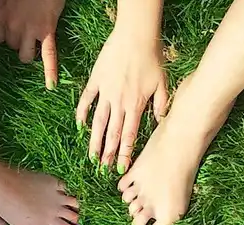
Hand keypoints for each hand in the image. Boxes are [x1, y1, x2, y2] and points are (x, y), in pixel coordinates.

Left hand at [0, 0, 63, 89]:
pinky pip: (49, 55)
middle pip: (11, 46)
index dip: (4, 35)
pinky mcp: (47, 32)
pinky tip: (51, 85)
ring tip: (33, 47)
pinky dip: (50, 71)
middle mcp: (12, 25)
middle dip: (18, 42)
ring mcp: (29, 30)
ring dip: (28, 53)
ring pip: (25, 55)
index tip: (10, 30)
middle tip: (25, 31)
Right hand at [76, 26, 168, 173]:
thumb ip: (161, 105)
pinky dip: (82, 113)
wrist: (136, 36)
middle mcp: (119, 102)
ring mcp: (106, 92)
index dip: (125, 153)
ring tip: (91, 156)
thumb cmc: (152, 59)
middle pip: (113, 133)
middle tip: (103, 169)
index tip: (121, 168)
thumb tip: (161, 123)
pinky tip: (80, 125)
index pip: (129, 135)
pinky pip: (87, 100)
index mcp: (136, 105)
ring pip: (98, 121)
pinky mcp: (96, 80)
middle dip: (108, 153)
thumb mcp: (163, 84)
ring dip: (94, 140)